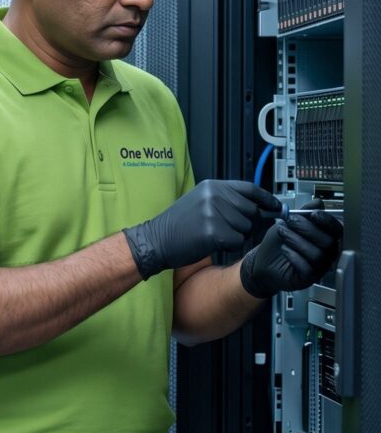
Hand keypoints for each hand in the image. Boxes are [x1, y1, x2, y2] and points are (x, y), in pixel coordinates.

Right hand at [124, 180, 281, 278]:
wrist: (155, 240)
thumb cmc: (177, 225)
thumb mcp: (200, 201)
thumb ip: (226, 200)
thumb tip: (259, 207)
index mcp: (212, 186)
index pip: (250, 189)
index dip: (267, 199)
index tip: (277, 206)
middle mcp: (214, 196)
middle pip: (251, 210)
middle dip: (246, 223)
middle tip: (226, 229)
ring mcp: (214, 213)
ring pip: (245, 227)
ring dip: (235, 235)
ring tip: (213, 234)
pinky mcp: (213, 232)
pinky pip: (236, 241)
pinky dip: (228, 246)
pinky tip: (211, 243)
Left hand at [240, 208, 342, 297]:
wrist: (261, 260)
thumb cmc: (277, 243)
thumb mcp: (289, 223)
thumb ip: (304, 213)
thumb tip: (317, 202)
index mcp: (325, 239)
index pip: (337, 230)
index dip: (327, 221)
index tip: (314, 214)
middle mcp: (326, 254)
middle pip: (328, 242)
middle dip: (308, 228)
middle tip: (291, 220)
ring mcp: (318, 268)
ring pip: (318, 255)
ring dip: (298, 240)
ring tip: (282, 232)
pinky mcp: (307, 279)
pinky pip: (308, 269)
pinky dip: (295, 257)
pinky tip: (284, 249)